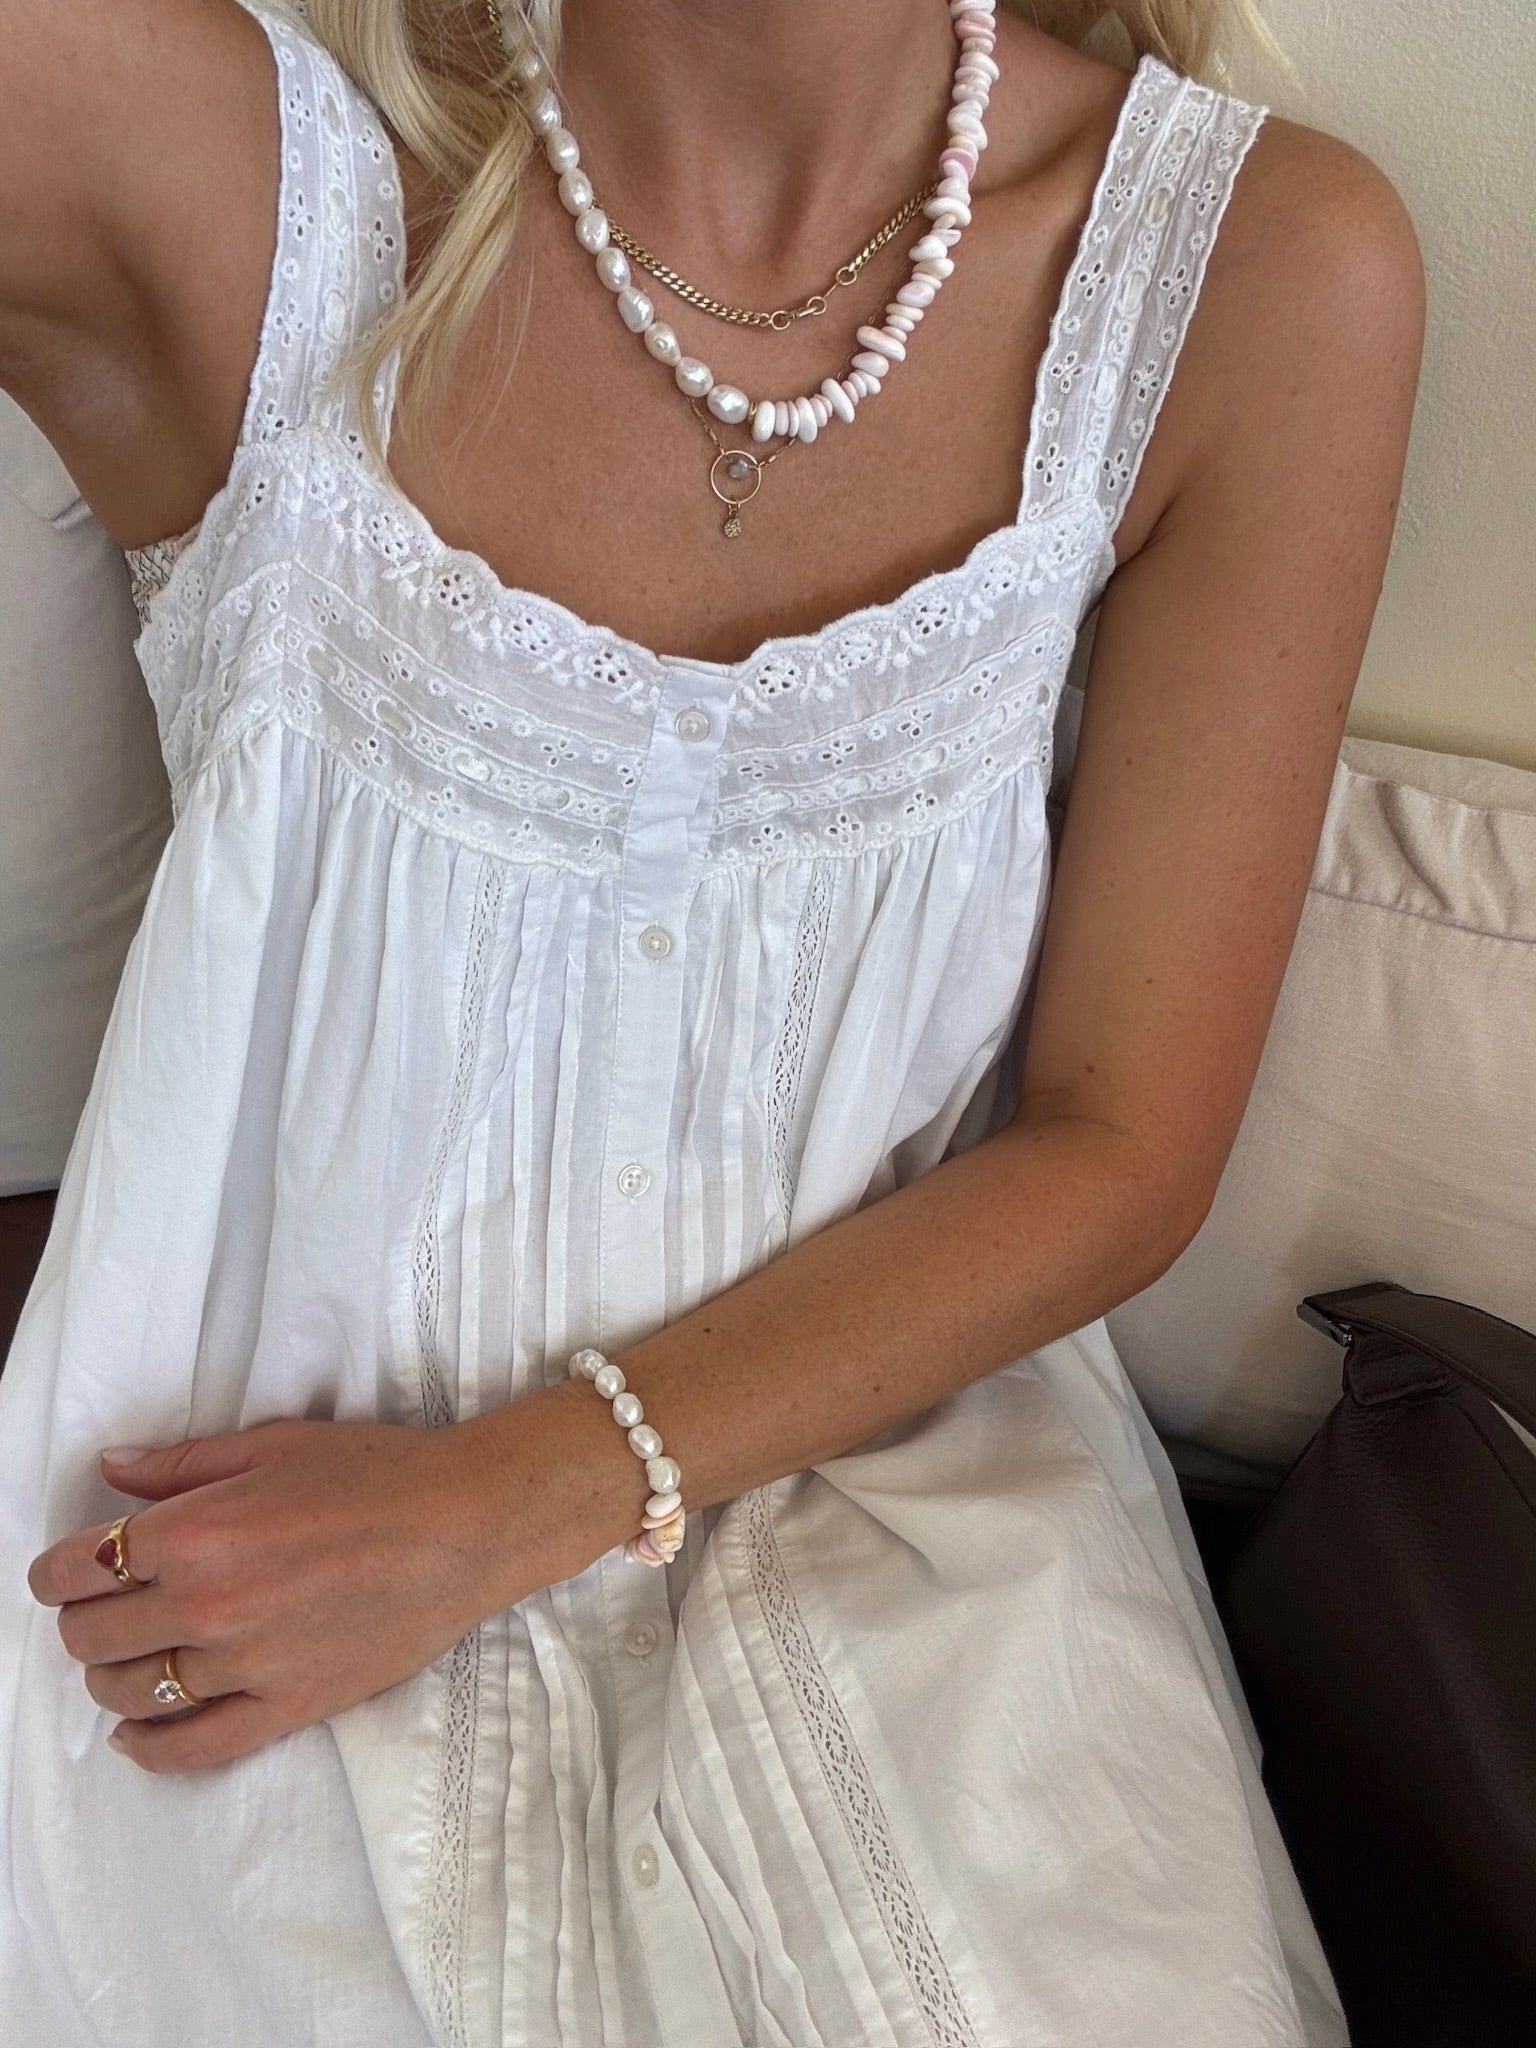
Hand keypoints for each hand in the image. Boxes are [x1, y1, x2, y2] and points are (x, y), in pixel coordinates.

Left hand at [27, 1413, 557, 1774]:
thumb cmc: (377, 1473)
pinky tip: (136, 1734)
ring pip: (130, 1693)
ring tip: (131, 1656)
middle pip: (91, 1637)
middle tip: (104, 1607)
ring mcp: (243, 1666)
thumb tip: (111, 1472)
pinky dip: (148, 1748)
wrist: (464, 1526)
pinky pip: (191, 1748)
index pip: (76, 1570)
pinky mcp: (285, 1708)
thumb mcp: (272, 1446)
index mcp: (194, 1533)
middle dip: (82, 1620)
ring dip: (113, 1676)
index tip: (63, 1573)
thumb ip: (180, 1466)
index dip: (55, 1573)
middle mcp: (205, 1606)